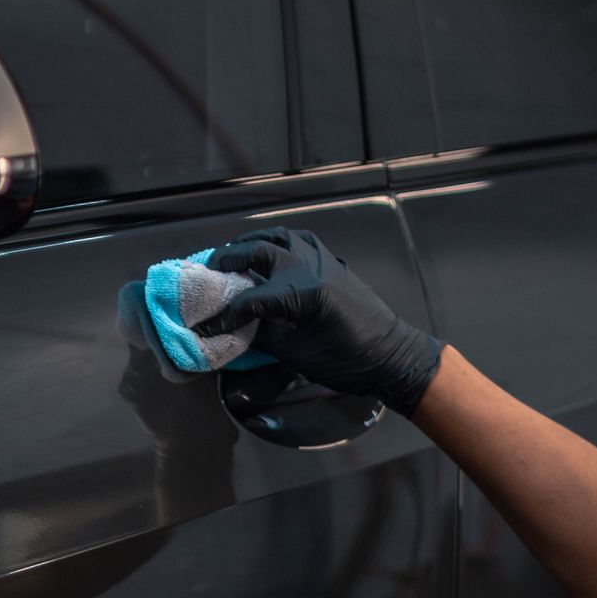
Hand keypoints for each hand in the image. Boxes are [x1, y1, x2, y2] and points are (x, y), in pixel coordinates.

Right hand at [207, 228, 440, 418]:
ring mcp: (323, 259)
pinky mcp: (333, 263)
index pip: (249, 301)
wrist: (393, 355)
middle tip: (208, 270)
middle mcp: (309, 265)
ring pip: (281, 236)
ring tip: (235, 252)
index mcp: (300, 292)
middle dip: (229, 259)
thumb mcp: (299, 355)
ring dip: (254, 241)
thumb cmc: (349, 361)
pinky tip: (272, 251)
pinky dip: (281, 241)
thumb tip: (237, 330)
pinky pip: (302, 240)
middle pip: (259, 251)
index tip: (203, 326)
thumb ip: (265, 338)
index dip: (223, 315)